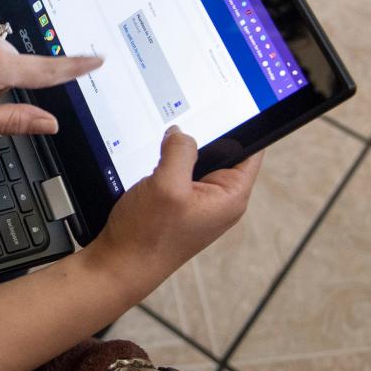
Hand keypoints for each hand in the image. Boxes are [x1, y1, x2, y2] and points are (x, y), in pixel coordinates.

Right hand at [85, 126, 261, 296]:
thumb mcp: (166, 184)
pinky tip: (151, 171)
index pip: (251, 149)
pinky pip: (179, 174)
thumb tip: (181, 133)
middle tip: (179, 131)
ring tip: (162, 156)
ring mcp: (199, 203)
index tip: (227, 105)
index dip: (242, 125)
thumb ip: (180, 151)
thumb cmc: (148, 237)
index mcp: (230, 196)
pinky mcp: (180, 205)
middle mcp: (219, 201)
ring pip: (195, 162)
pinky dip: (166, 167)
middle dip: (201, 139)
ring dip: (178, 154)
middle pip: (221, 152)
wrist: (120, 265)